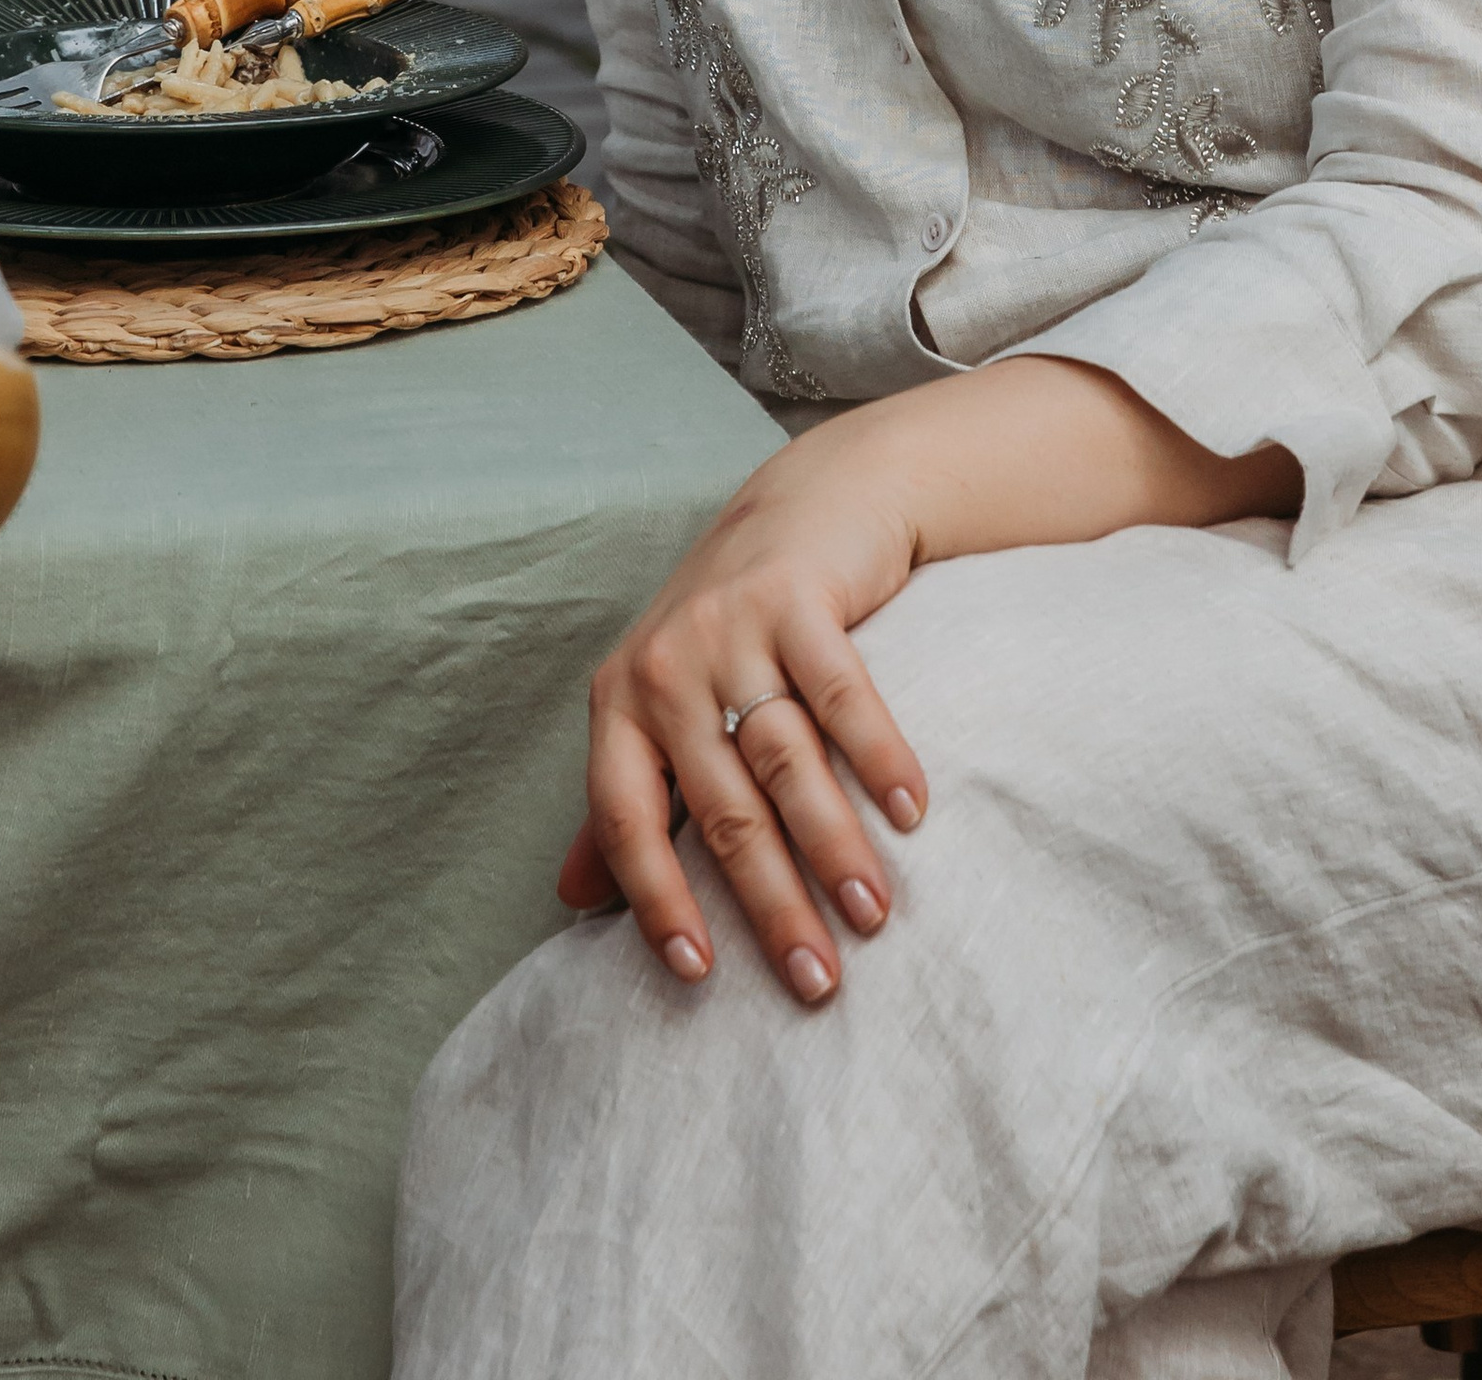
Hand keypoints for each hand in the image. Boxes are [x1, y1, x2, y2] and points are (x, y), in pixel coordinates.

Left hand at [558, 410, 930, 1007]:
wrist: (806, 501)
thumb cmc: (728, 626)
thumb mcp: (660, 702)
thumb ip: (626, 797)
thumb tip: (571, 899)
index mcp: (621, 702)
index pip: (625, 821)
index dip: (657, 901)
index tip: (699, 976)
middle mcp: (666, 667)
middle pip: (722, 810)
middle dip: (772, 904)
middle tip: (817, 981)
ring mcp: (732, 629)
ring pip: (786, 762)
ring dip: (834, 847)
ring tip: (873, 915)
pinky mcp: (799, 598)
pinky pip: (845, 694)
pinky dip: (879, 757)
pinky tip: (911, 813)